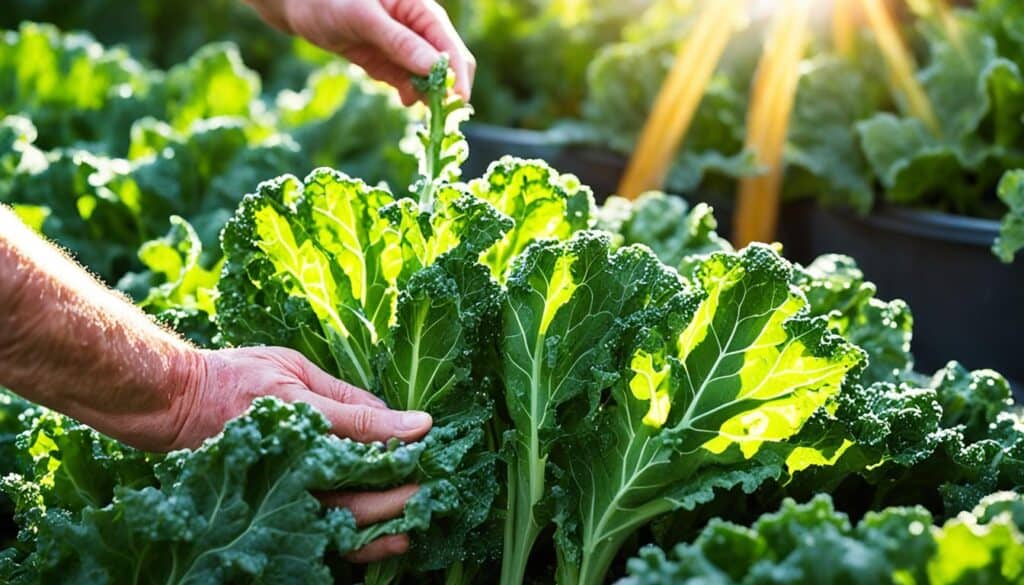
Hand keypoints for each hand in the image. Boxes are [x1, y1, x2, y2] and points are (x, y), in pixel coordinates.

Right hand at [168, 346, 432, 561]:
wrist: (176, 405)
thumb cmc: (236, 377)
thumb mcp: (291, 367)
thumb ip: (341, 394)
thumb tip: (389, 412)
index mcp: (296, 416)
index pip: (356, 426)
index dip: (396, 430)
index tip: (429, 430)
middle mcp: (289, 458)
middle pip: (355, 482)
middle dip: (401, 485)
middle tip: (435, 483)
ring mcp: (279, 490)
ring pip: (340, 519)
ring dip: (383, 524)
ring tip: (418, 522)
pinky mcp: (273, 508)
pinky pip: (319, 533)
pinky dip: (354, 544)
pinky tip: (385, 542)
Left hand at [248, 0, 474, 103]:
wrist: (299, 5)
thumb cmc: (330, 0)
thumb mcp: (364, 18)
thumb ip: (400, 42)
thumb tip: (433, 67)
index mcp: (421, 11)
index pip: (451, 47)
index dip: (457, 76)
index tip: (456, 103)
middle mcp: (419, 30)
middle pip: (448, 66)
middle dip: (448, 90)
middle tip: (441, 118)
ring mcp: (406, 49)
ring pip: (430, 79)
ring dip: (431, 97)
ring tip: (426, 117)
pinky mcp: (390, 63)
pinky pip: (410, 83)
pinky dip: (413, 95)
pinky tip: (407, 102)